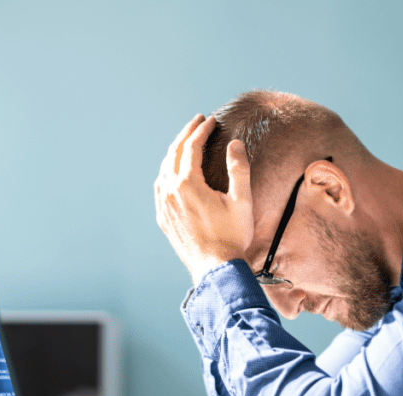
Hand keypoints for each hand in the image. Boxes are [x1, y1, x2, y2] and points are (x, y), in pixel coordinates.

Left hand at [154, 115, 253, 285]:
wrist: (215, 269)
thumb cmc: (231, 237)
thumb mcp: (242, 201)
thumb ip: (238, 169)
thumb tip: (235, 143)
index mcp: (187, 184)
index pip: (191, 146)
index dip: (201, 130)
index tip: (211, 120)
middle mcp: (170, 192)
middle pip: (174, 153)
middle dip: (186, 134)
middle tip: (198, 121)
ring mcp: (163, 206)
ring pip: (164, 169)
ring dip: (176, 151)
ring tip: (187, 142)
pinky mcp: (163, 218)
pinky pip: (160, 187)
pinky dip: (167, 171)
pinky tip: (174, 171)